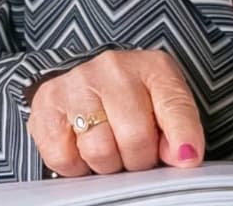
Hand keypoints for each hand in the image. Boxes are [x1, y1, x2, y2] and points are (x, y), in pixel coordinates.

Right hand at [27, 49, 205, 176]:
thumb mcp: (165, 104)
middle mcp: (113, 68)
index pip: (175, 107)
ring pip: (99, 152)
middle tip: (134, 151)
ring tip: (109, 147)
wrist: (87, 82)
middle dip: (138, 158)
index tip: (186, 158)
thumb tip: (183, 156)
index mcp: (152, 67)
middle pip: (135, 138)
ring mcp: (76, 83)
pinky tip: (82, 146)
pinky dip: (75, 165)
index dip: (183, 139)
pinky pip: (64, 158)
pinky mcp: (46, 104)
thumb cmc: (132, 98)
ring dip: (107, 163)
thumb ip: (179, 128)